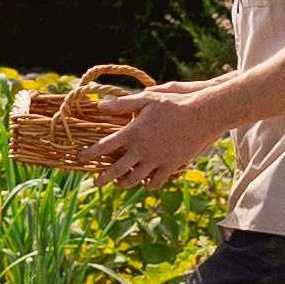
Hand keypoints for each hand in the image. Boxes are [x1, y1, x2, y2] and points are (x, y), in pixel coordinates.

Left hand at [92, 87, 232, 190]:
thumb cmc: (174, 104)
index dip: (90, 154)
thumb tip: (99, 106)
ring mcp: (156, 160)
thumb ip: (123, 104)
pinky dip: (147, 184)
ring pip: (134, 179)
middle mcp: (142, 149)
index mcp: (133, 132)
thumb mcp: (147, 98)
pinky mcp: (171, 167)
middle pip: (116, 169)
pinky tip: (144, 183)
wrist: (202, 115)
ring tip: (119, 183)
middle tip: (95, 182)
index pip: (104, 146)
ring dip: (124, 183)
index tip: (81, 158)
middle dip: (103, 178)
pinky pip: (155, 182)